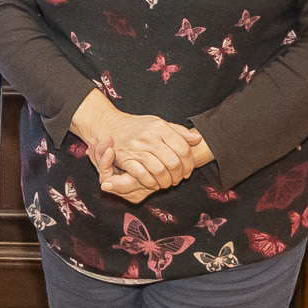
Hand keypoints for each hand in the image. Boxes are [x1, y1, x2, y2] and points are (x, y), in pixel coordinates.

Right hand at [67, 89, 198, 193]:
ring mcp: (136, 148)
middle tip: (179, 179)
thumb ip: (179, 132)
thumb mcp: (159, 123)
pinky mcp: (125, 158)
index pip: (183, 149)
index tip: (188, 170)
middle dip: (179, 175)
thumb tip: (197, 139)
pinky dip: (151, 183)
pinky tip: (153, 183)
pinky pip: (142, 175)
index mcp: (159, 127)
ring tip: (167, 182)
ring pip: (159, 170)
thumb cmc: (138, 126)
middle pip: (173, 162)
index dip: (189, 163)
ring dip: (166, 181)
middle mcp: (149, 137)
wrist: (110, 125)